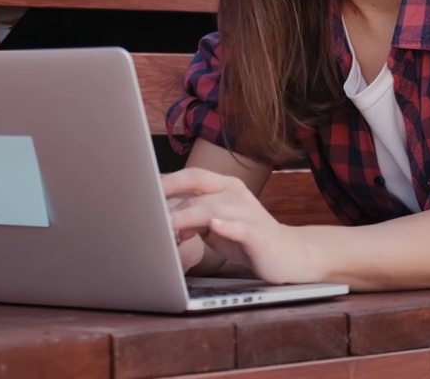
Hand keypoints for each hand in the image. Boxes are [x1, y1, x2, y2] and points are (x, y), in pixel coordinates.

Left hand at [162, 167, 323, 284]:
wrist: (287, 254)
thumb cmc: (246, 238)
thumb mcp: (214, 225)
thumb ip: (190, 219)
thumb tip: (160, 221)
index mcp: (225, 186)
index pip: (193, 176)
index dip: (167, 181)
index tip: (141, 188)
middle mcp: (236, 193)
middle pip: (197, 192)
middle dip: (170, 203)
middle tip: (146, 215)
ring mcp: (248, 212)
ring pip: (212, 209)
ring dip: (187, 218)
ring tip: (166, 227)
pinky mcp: (258, 233)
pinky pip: (239, 227)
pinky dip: (225, 225)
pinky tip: (214, 225)